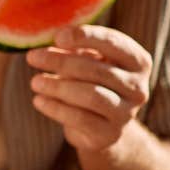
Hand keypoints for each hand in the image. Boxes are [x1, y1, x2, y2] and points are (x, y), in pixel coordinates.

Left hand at [26, 24, 150, 151]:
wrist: (101, 127)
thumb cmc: (91, 82)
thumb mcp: (86, 60)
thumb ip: (74, 48)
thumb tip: (53, 39)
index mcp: (137, 61)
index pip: (114, 43)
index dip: (86, 36)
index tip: (58, 36)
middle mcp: (138, 87)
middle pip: (97, 70)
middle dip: (61, 62)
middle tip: (32, 57)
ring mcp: (127, 113)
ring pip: (91, 95)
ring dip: (57, 86)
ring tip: (34, 82)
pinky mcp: (110, 134)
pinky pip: (80, 118)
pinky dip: (56, 108)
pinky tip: (38, 100)